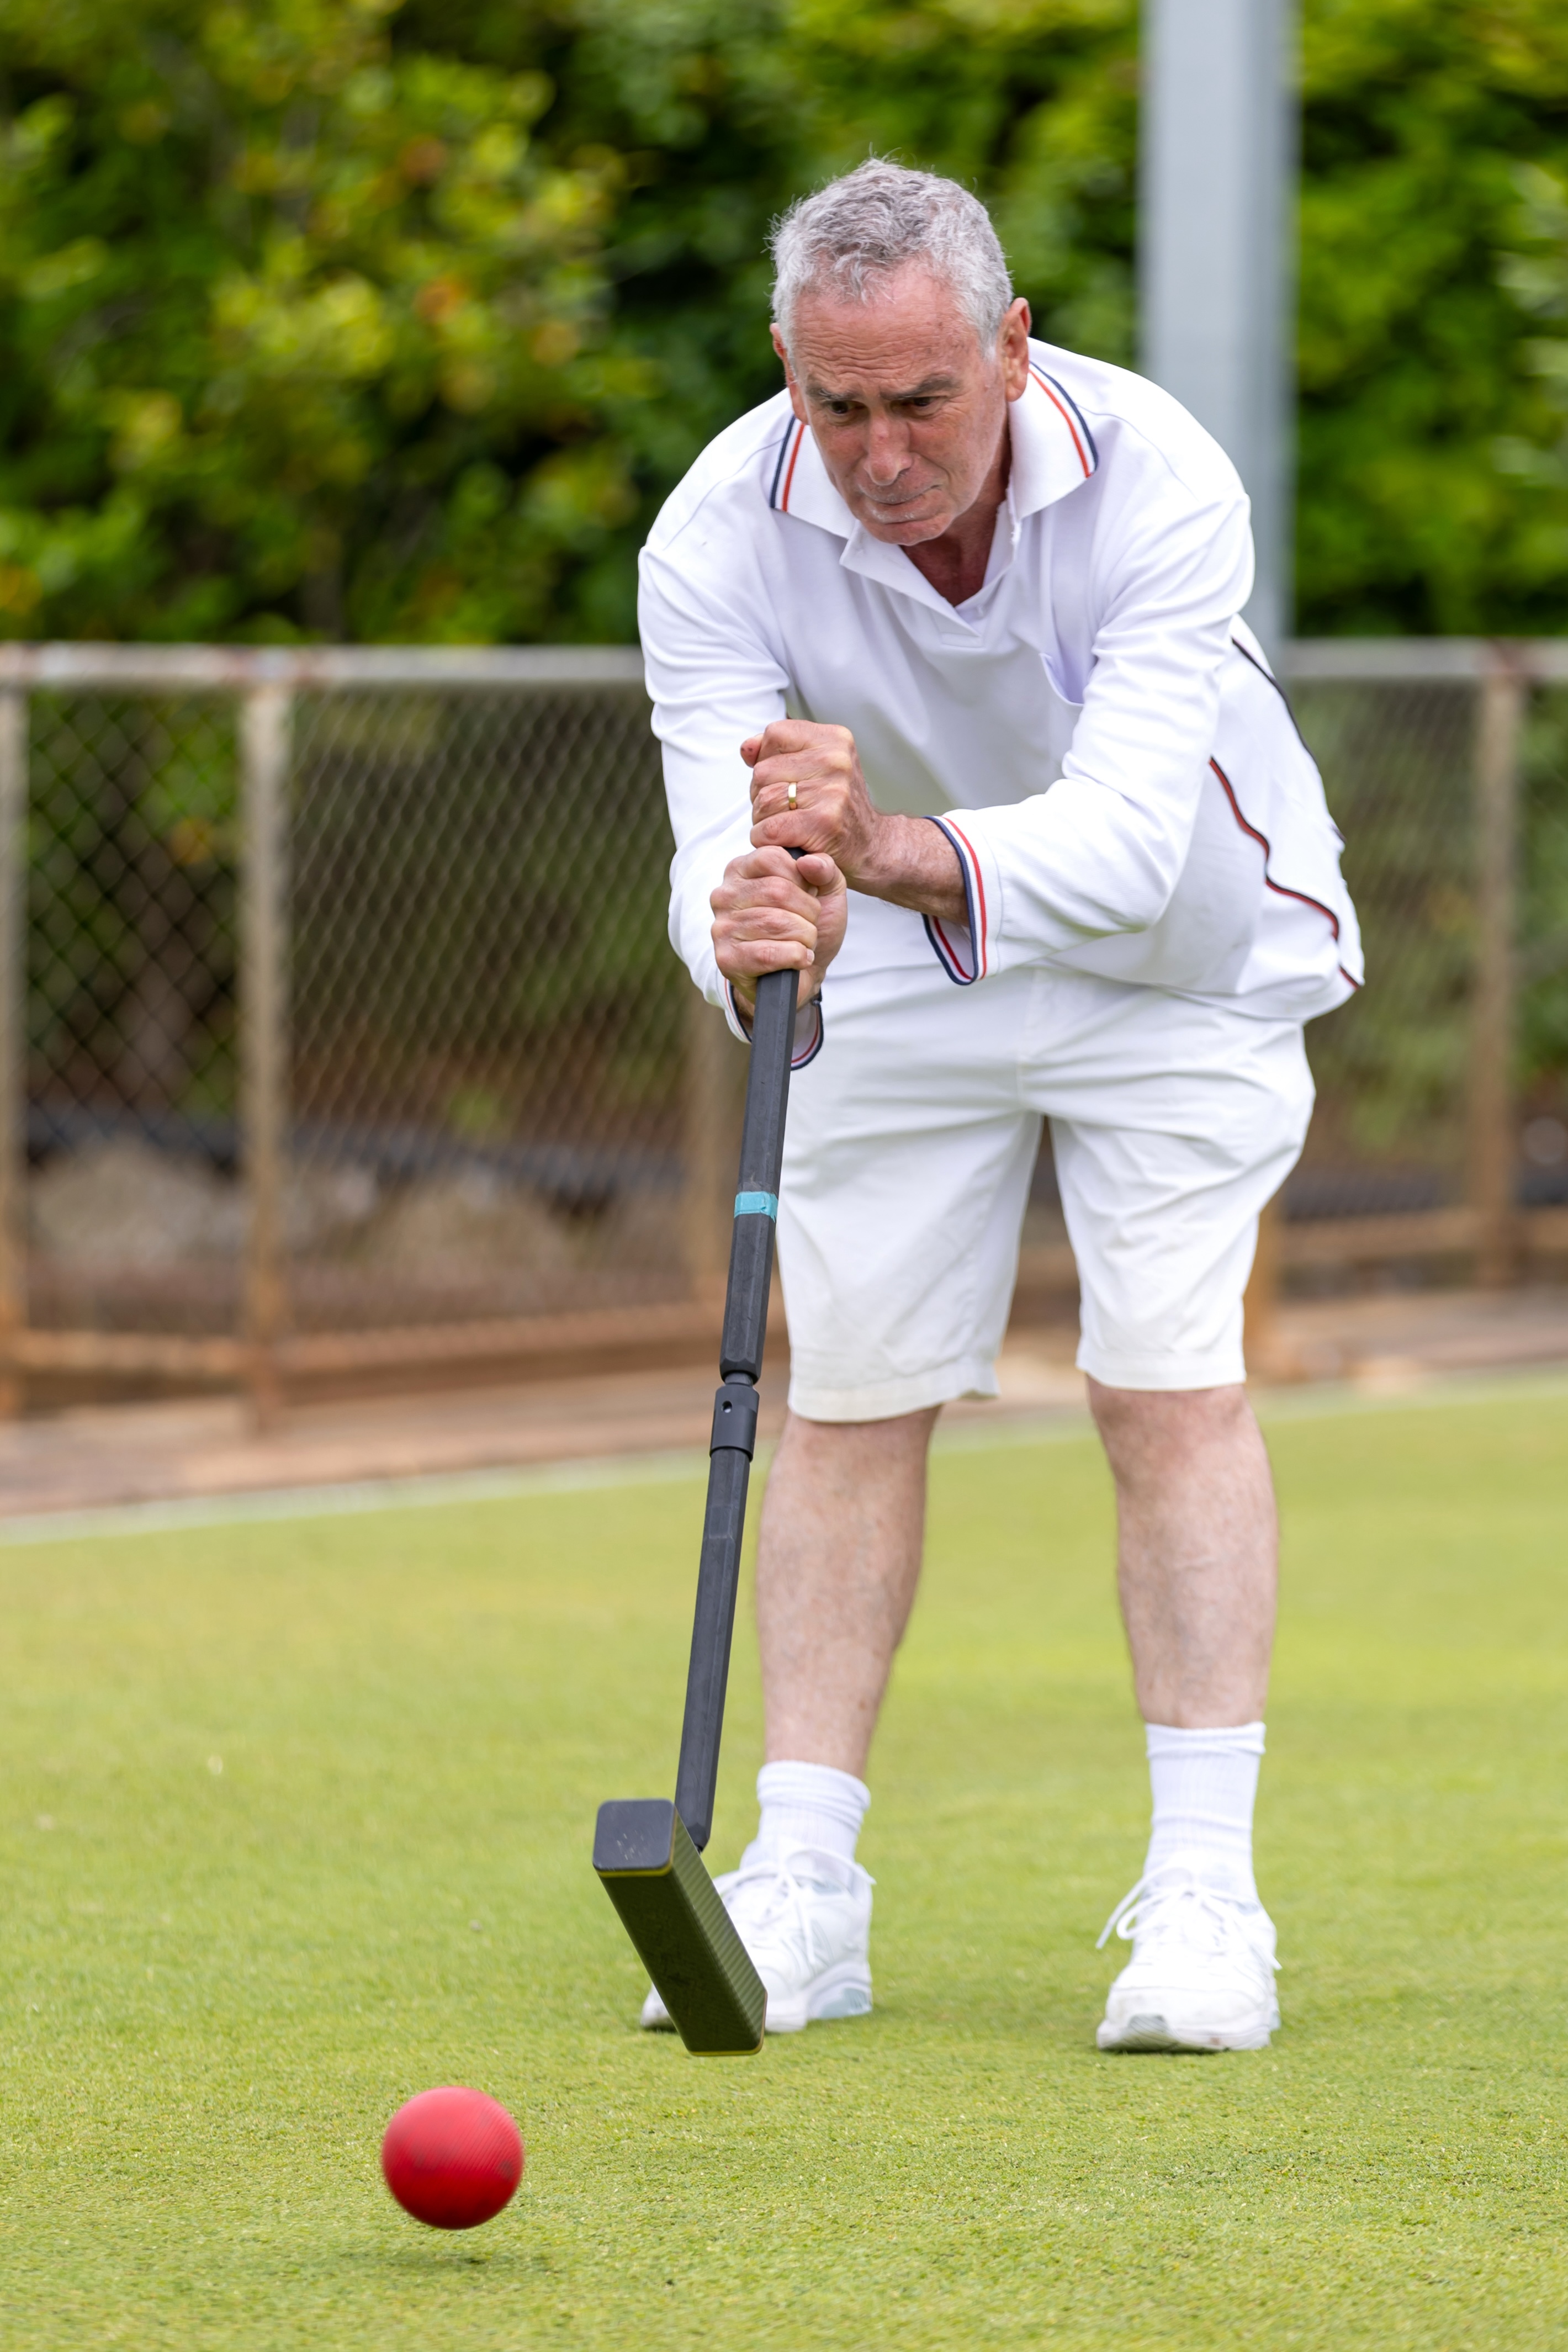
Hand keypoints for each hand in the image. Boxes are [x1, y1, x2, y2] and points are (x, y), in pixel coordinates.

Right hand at [710, 844, 847, 1020]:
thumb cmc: (807, 926)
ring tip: (804, 942)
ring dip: (804, 936)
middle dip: (808, 911)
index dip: (801, 879)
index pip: (772, 857)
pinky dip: (796, 956)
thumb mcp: (826, 891)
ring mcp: (722, 928)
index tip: (807, 895)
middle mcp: (724, 895)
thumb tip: (809, 861)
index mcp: (741, 870)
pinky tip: (800, 958)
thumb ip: (825, 868)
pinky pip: (769, 953)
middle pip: (777, 891)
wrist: (802, 974)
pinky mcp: (727, 959)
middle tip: (809, 923)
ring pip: (776, 923)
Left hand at [742, 720, 881, 880]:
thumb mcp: (816, 766)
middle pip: (763, 772)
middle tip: (784, 811)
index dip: (767, 760)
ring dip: (764, 821)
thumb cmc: (835, 806)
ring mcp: (832, 791)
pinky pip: (770, 829)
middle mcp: (836, 760)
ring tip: (786, 826)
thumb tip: (747, 749)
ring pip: (764, 801)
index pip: (774, 734)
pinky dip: (767, 840)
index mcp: (834, 739)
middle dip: (761, 796)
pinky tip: (784, 841)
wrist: (871, 845)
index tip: (784, 780)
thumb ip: (779, 751)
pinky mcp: (824, 823)